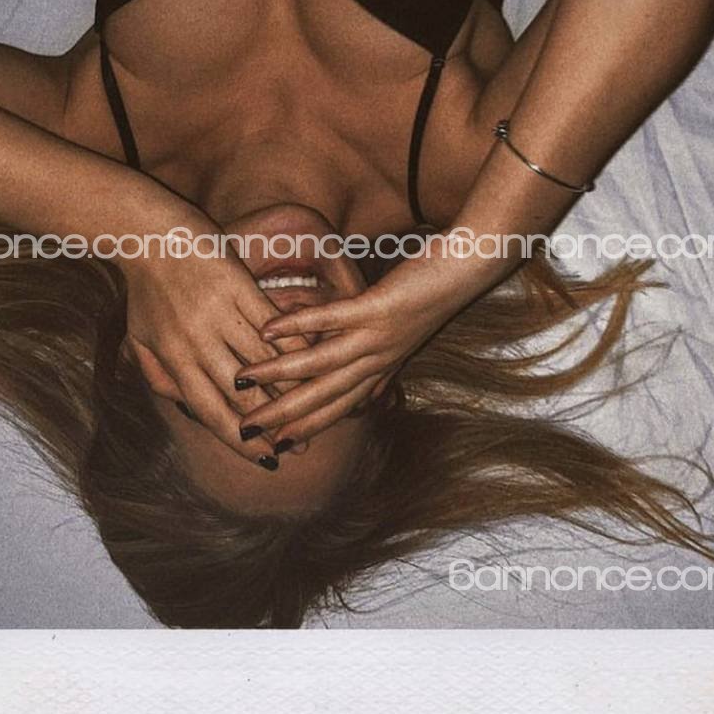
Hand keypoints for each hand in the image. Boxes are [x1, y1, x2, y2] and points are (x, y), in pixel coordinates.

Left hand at [119, 205, 306, 463]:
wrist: (149, 235)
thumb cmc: (145, 289)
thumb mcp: (141, 338)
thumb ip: (160, 376)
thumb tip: (183, 407)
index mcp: (173, 359)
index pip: (210, 410)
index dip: (240, 440)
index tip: (266, 459)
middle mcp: (197, 342)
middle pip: (243, 393)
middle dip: (274, 424)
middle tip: (301, 445)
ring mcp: (219, 312)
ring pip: (263, 361)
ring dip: (292, 389)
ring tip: (314, 408)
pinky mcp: (238, 285)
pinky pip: (273, 323)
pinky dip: (296, 343)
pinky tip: (316, 358)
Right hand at [233, 253, 484, 442]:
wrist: (469, 268)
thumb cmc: (433, 295)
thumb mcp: (403, 338)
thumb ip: (380, 366)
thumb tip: (368, 396)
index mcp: (381, 368)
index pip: (338, 407)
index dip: (306, 427)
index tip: (273, 446)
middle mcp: (378, 360)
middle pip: (324, 396)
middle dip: (283, 415)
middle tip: (245, 430)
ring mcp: (378, 335)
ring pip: (322, 364)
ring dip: (280, 375)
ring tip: (244, 379)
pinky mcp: (379, 307)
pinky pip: (333, 320)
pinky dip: (299, 325)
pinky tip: (269, 329)